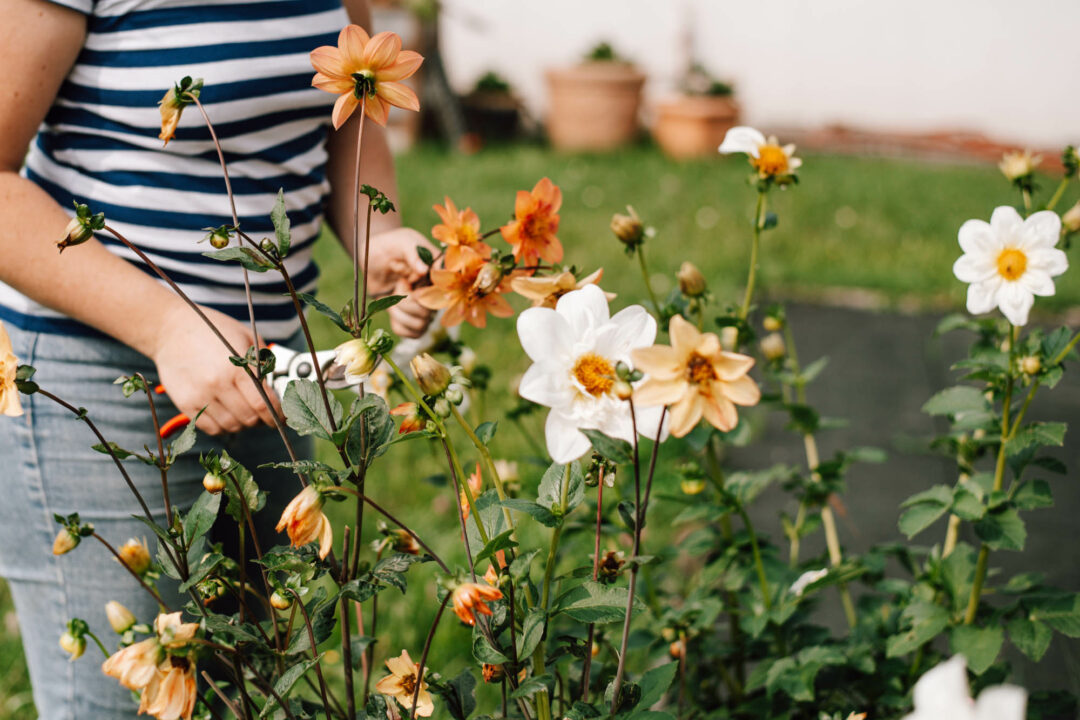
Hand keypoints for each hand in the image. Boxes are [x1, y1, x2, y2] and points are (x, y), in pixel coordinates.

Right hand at [151, 304, 281, 435]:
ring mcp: (200, 396)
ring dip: (243, 424)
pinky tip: (227, 415)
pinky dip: (223, 427)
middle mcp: (217, 384)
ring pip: (231, 426)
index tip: (281, 417)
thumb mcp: (246, 336)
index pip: (263, 404)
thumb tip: (274, 388)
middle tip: (263, 413)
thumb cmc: (212, 330)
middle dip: (261, 419)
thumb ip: (263, 363)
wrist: (170, 329)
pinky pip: (211, 428)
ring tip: (245, 413)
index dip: (276, 415)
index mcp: (236, 367)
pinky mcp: (185, 404)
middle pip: (249, 418)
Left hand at [365, 226, 434, 337]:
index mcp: (439, 275)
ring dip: (400, 313)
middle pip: (430, 314)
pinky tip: (392, 309)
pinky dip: (398, 324)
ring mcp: (425, 308)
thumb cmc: (392, 245)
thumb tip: (424, 270)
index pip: (445, 293)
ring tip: (394, 296)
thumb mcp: (403, 241)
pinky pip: (411, 333)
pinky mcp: (411, 317)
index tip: (411, 283)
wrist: (373, 255)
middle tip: (399, 284)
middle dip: (407, 302)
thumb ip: (413, 253)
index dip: (426, 293)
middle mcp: (436, 294)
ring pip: (420, 326)